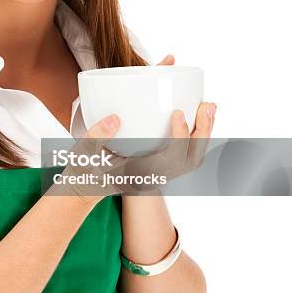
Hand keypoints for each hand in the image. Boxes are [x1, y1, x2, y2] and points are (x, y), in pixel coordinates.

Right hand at [50, 54, 216, 202]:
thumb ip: (96, 136)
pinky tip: (195, 116)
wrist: (87, 188)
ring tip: (207, 107)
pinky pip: (186, 154)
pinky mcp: (159, 167)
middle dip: (202, 132)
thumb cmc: (84, 170)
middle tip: (207, 105)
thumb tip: (115, 118)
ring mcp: (159, 174)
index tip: (177, 112)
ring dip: (203, 133)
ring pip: (192, 158)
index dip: (179, 135)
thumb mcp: (85, 154)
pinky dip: (195, 135)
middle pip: (190, 159)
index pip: (170, 159)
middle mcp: (154, 176)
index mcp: (140, 174)